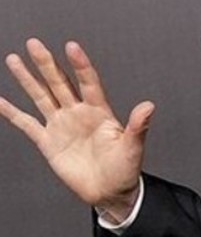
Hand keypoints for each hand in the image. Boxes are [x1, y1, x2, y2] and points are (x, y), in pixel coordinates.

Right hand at [0, 39, 153, 220]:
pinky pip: (26, 124)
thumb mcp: (133, 147)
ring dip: (28, 79)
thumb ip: (138, 126)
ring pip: (41, 96)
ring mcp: (61, 126)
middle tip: (34, 43)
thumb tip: (149, 106)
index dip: (80, 65)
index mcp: (99, 112)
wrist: (110, 192)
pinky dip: (11, 112)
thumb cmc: (125, 170)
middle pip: (59, 83)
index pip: (88, 83)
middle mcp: (78, 114)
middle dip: (46, 64)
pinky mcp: (48, 142)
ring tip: (14, 59)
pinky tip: (0, 100)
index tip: (71, 46)